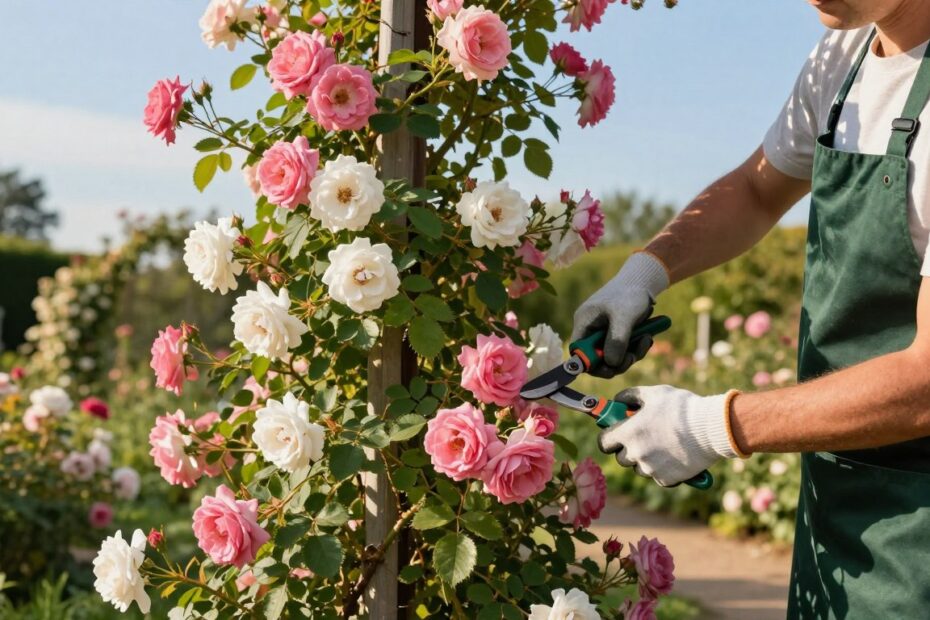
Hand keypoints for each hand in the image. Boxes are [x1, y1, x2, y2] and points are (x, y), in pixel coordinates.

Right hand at [570, 252, 668, 377]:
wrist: (642, 280)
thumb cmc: (629, 294)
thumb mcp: (624, 317)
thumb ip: (617, 341)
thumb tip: (612, 365)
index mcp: (584, 323)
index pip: (578, 352)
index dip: (591, 364)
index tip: (611, 369)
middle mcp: (590, 329)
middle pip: (597, 358)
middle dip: (617, 361)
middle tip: (634, 357)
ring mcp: (602, 331)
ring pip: (612, 355)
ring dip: (631, 354)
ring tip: (647, 339)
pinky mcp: (615, 332)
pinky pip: (622, 348)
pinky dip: (635, 347)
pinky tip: (647, 337)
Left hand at [597, 385, 740, 486]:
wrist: (711, 428)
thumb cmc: (681, 407)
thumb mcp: (654, 393)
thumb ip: (631, 396)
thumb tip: (618, 400)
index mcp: (628, 433)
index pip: (604, 443)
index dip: (608, 438)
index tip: (615, 434)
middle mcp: (636, 454)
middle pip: (621, 458)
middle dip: (628, 449)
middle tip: (643, 438)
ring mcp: (650, 469)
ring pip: (639, 468)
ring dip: (645, 460)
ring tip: (662, 446)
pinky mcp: (666, 479)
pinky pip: (657, 477)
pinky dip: (663, 469)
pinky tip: (674, 456)